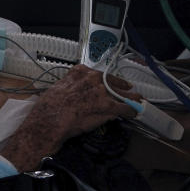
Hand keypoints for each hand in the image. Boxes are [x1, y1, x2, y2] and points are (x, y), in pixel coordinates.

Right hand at [0, 65, 139, 169]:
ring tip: (138, 101)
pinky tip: (133, 113)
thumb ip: (75, 87)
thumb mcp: (61, 88)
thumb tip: (82, 94)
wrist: (51, 119)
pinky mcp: (108, 106)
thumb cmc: (51, 106)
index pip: (100, 74)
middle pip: (114, 82)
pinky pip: (124, 107)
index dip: (109, 80)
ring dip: (131, 98)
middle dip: (123, 88)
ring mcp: (102, 91)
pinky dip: (130, 111)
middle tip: (130, 91)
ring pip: (122, 93)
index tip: (113, 82)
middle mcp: (93, 78)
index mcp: (80, 71)